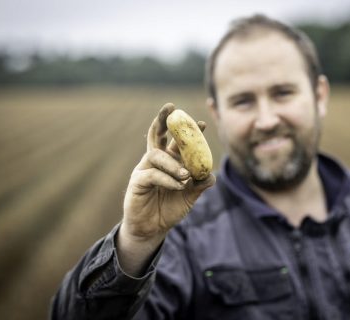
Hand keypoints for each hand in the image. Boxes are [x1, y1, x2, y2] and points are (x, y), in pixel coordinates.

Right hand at [122, 103, 214, 242]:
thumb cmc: (169, 209)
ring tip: (186, 176)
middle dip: (162, 119)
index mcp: (168, 161)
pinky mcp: (137, 182)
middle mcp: (154, 161)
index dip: (186, 130)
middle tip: (171, 107)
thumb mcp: (190, 196)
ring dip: (173, 163)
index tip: (202, 123)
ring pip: (156, 155)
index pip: (175, 140)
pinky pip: (152, 174)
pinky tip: (178, 185)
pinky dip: (167, 179)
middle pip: (155, 134)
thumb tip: (212, 175)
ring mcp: (144, 169)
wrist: (153, 229)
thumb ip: (200, 184)